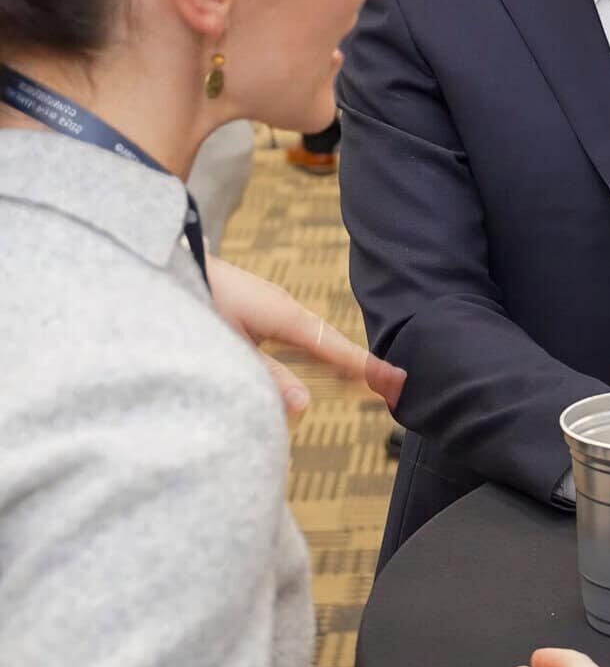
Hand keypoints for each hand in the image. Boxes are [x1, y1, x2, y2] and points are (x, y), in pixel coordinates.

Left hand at [208, 256, 404, 417]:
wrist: (160, 261)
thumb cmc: (190, 302)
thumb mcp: (228, 347)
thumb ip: (267, 378)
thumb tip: (303, 405)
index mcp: (285, 315)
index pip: (335, 347)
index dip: (364, 367)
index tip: (392, 382)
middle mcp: (285, 307)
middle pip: (330, 341)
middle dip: (357, 365)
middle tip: (389, 386)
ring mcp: (271, 304)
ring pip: (313, 337)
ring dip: (335, 359)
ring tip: (359, 379)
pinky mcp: (256, 306)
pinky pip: (296, 332)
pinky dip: (314, 350)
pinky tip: (313, 361)